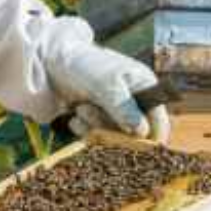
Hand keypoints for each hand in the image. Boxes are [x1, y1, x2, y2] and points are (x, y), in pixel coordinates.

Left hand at [49, 32, 172, 144]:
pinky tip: (75, 117)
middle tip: (87, 110)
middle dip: (110, 128)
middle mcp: (135, 103)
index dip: (150, 139)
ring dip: (95, 127)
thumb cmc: (83, 66)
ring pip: (115, 138)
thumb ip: (123, 107)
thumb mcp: (105, 83)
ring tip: (80, 108)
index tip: (132, 145)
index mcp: (145, 88)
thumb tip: (142, 132)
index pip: (158, 122)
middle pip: (135, 136)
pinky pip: (99, 139)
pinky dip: (85, 132)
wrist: (52, 65)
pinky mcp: (100, 123)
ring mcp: (117, 114)